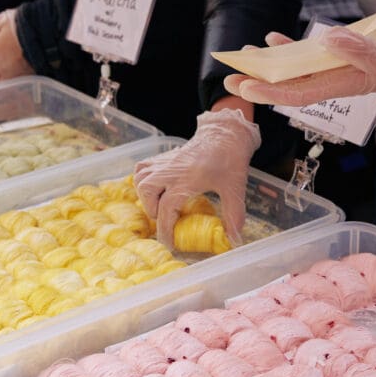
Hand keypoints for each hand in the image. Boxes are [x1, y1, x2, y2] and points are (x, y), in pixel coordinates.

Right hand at [134, 108, 260, 247]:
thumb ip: (234, 214)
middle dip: (153, 210)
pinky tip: (155, 187)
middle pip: (147, 191)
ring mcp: (166, 162)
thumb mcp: (235, 188)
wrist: (226, 133)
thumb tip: (234, 239)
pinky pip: (142, 168)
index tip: (170, 243)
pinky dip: (143, 180)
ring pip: (140, 179)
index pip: (166, 208)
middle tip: (166, 218)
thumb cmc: (230, 160)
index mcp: (187, 179)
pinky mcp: (164, 157)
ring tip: (159, 204)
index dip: (165, 229)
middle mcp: (171, 170)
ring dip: (146, 196)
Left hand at [226, 25, 375, 105]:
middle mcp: (329, 82)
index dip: (271, 93)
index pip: (298, 94)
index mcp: (339, 87)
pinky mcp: (333, 59)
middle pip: (288, 85)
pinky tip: (271, 40)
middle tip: (230, 80)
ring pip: (292, 70)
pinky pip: (305, 56)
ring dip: (268, 66)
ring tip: (243, 58)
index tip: (247, 88)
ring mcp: (329, 71)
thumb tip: (328, 40)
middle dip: (259, 83)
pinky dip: (288, 49)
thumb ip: (359, 50)